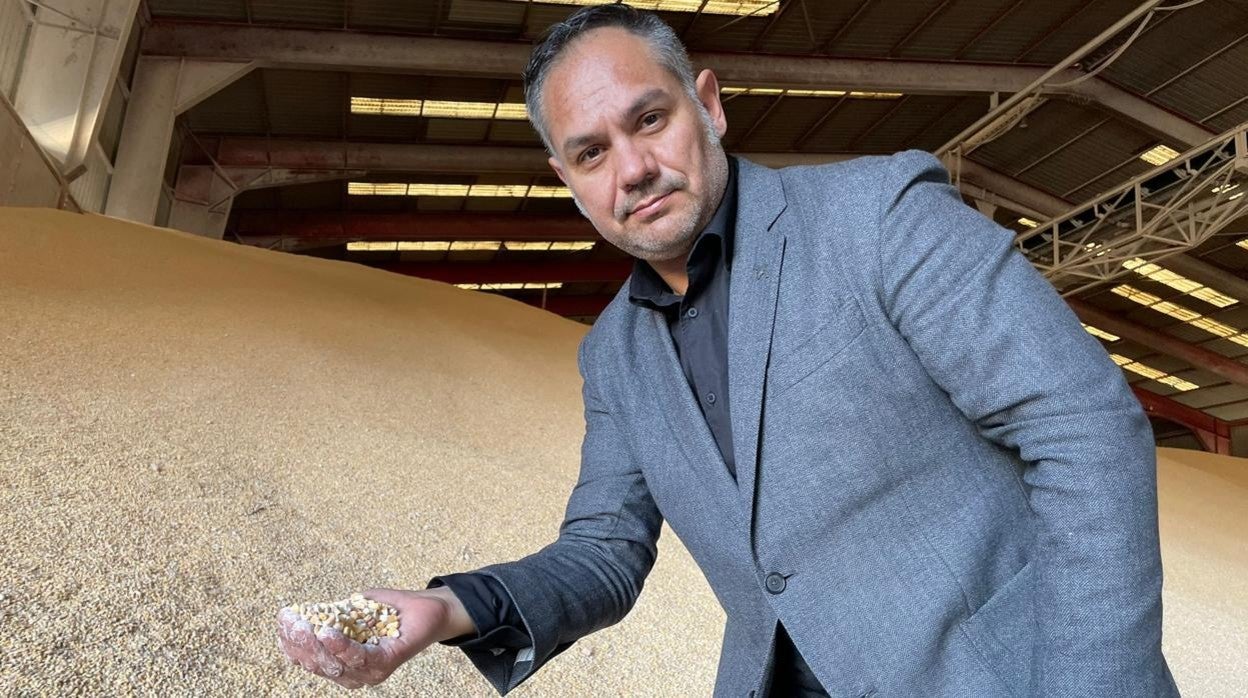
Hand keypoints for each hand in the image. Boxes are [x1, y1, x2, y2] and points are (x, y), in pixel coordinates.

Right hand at [275, 587, 472, 688]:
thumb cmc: (390, 611)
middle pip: (318, 664)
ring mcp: (370, 672)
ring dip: (316, 645)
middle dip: (299, 642)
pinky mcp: (387, 664)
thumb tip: (304, 612)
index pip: (309, 658)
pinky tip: (328, 633)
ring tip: (306, 625)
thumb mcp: (354, 609)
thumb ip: (331, 614)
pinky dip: (341, 647)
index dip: (291, 642)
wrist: (429, 609)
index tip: (280, 620)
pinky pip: (360, 659)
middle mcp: (353, 673)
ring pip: (335, 664)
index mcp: (341, 663)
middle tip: (289, 620)